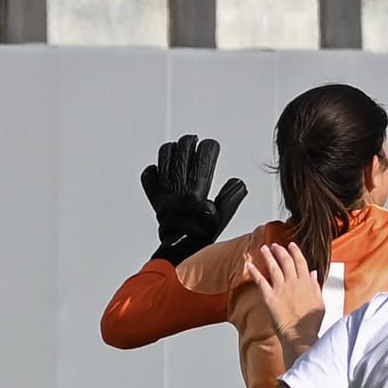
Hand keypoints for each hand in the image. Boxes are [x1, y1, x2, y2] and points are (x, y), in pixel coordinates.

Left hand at [142, 133, 247, 264]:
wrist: (181, 248)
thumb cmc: (202, 234)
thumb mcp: (222, 217)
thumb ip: (231, 198)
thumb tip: (238, 182)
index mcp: (196, 193)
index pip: (203, 160)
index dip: (208, 148)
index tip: (212, 145)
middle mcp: (179, 189)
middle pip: (181, 154)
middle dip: (189, 142)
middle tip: (194, 139)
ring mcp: (165, 191)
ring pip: (164, 160)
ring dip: (171, 149)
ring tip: (177, 146)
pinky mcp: (155, 196)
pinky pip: (149, 177)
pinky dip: (154, 169)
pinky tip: (160, 168)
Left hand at [245, 242, 326, 345]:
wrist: (301, 335)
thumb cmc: (311, 323)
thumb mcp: (320, 302)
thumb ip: (316, 286)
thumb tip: (313, 274)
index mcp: (307, 284)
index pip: (301, 262)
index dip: (295, 252)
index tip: (291, 245)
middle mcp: (293, 283)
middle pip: (286, 261)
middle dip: (280, 251)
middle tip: (274, 245)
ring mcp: (281, 289)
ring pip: (273, 267)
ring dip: (268, 256)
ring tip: (263, 249)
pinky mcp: (269, 297)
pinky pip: (260, 281)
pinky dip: (254, 271)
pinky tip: (250, 264)